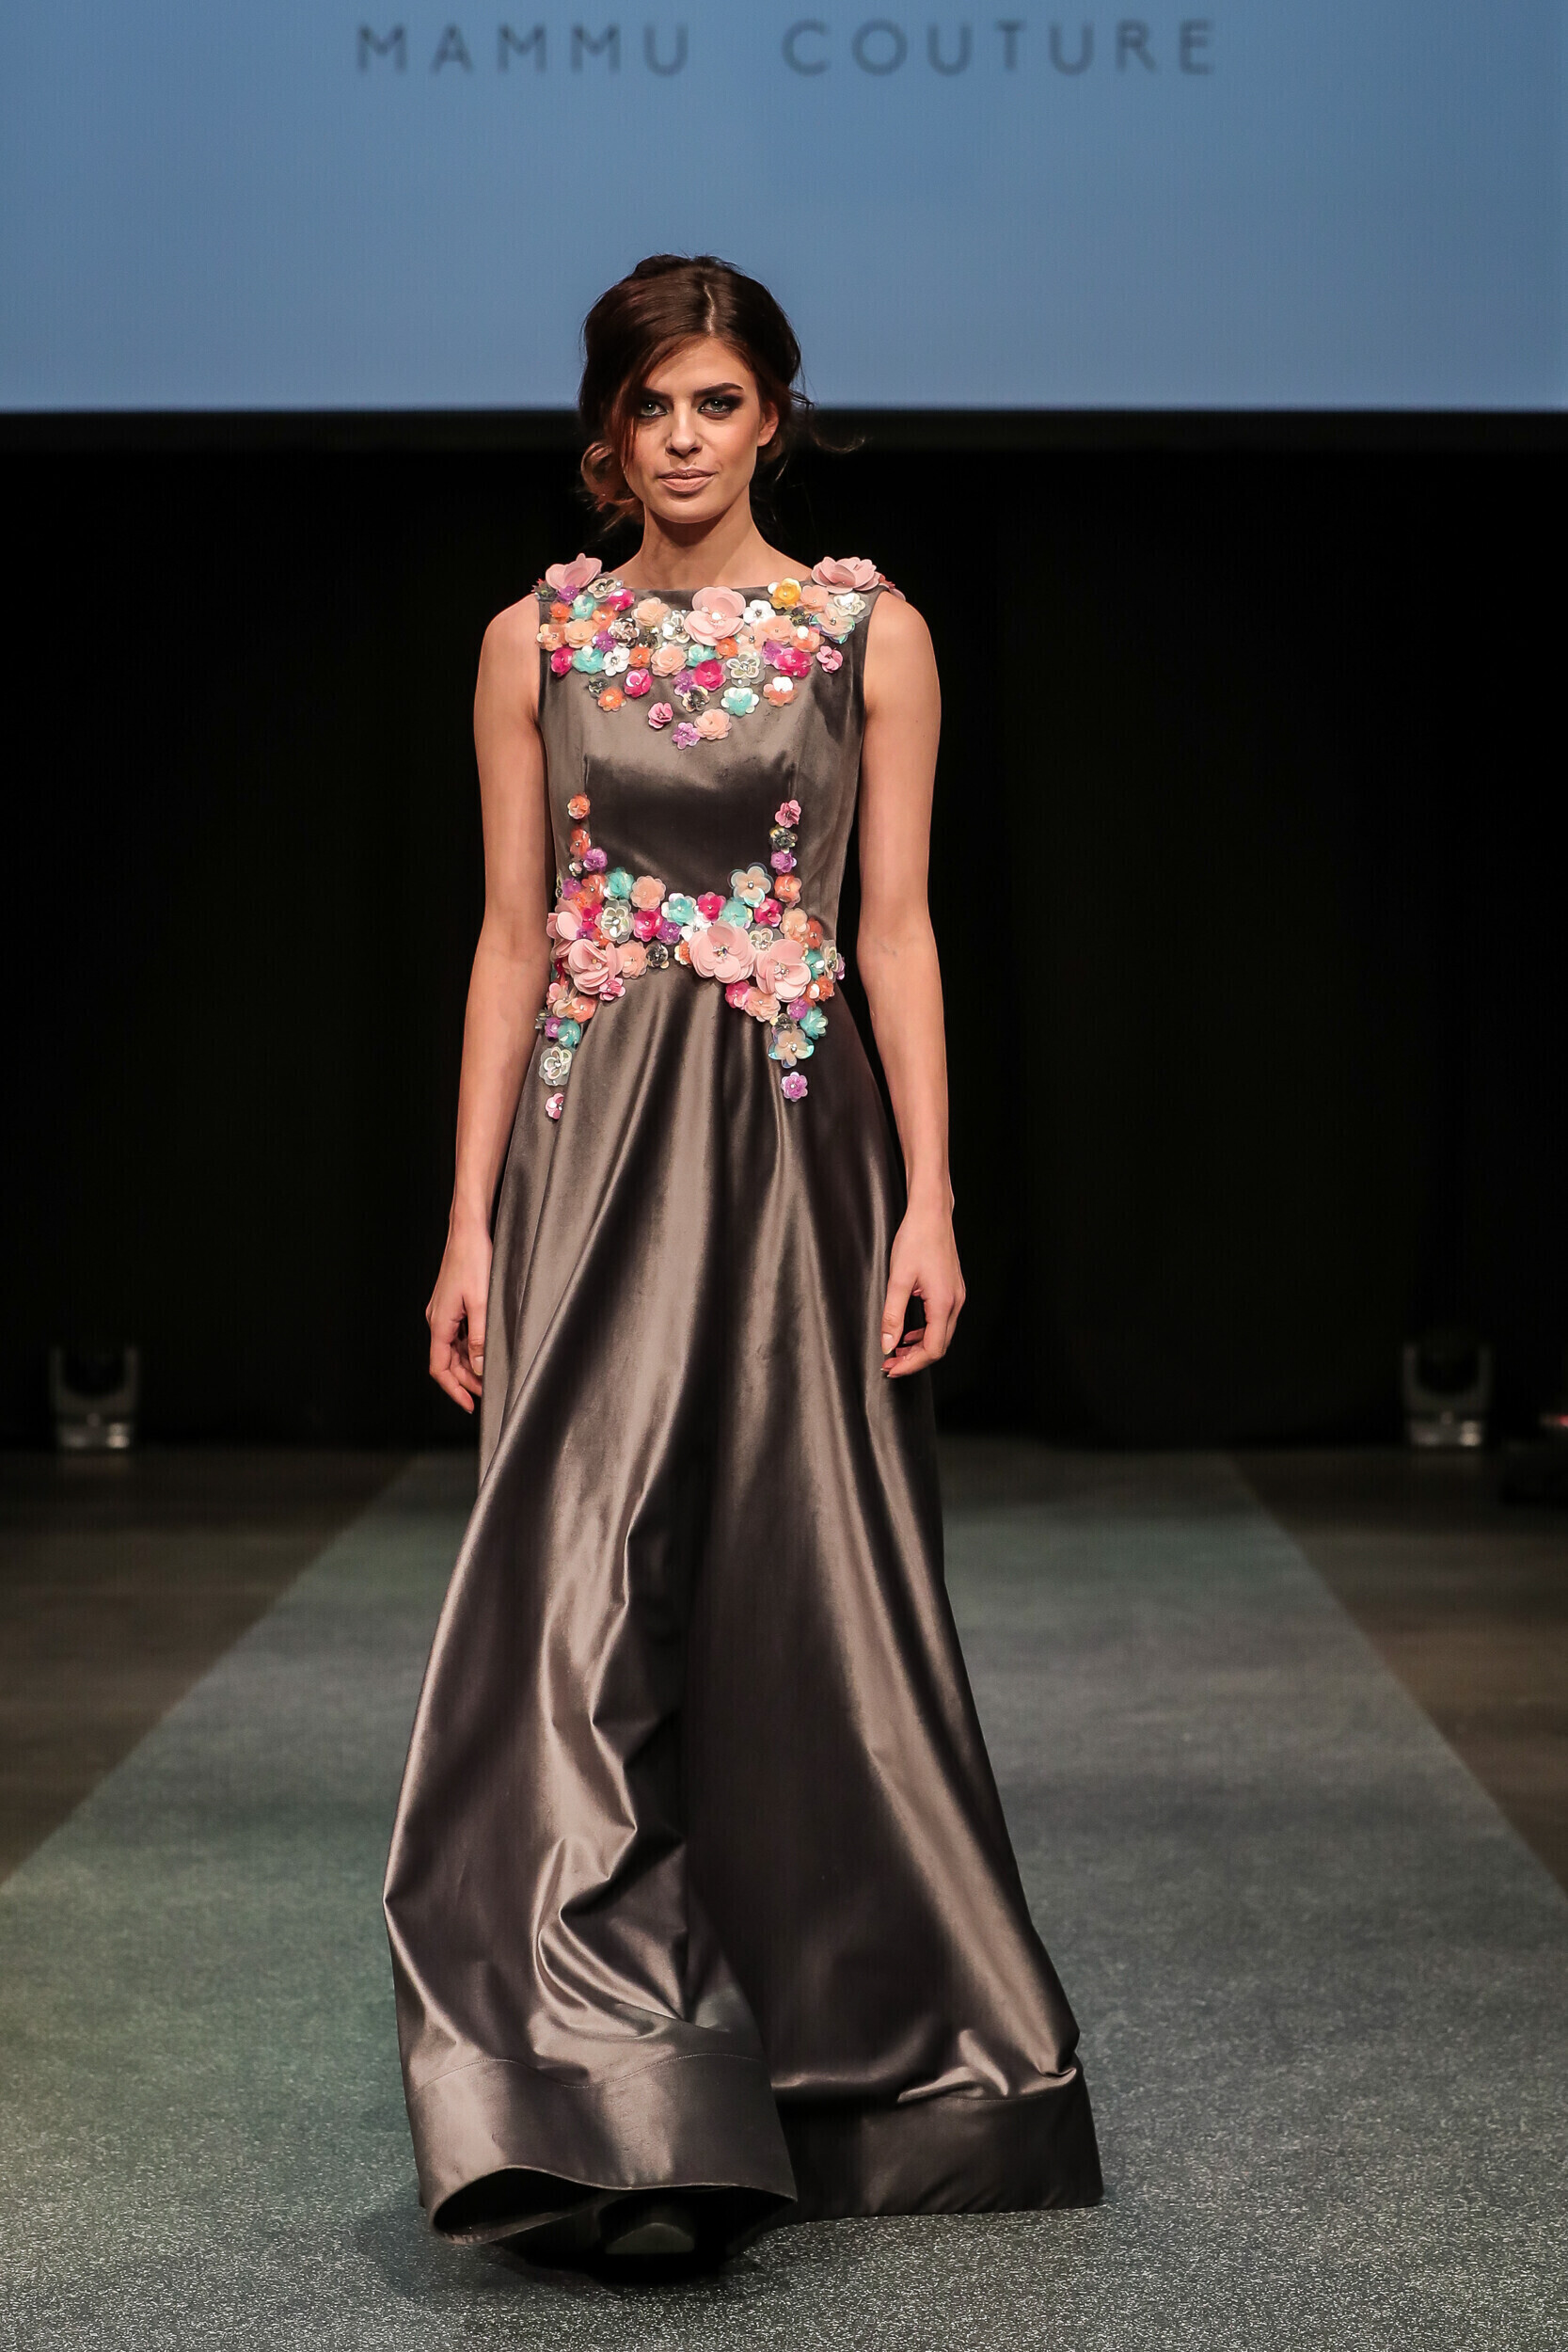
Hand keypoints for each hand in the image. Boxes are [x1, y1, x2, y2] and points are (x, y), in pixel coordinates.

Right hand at [426, 1222, 492, 1413]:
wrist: (467, 1231)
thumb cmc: (473, 1260)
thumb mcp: (481, 1303)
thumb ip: (480, 1338)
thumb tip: (478, 1367)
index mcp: (439, 1323)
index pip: (440, 1368)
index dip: (454, 1389)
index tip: (470, 1404)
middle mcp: (436, 1320)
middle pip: (445, 1361)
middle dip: (464, 1380)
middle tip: (485, 1392)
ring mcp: (442, 1312)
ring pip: (451, 1349)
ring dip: (467, 1365)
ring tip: (487, 1375)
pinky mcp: (451, 1304)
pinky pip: (456, 1335)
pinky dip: (467, 1348)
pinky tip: (483, 1350)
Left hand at [879, 1206, 964, 1378]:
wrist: (932, 1213)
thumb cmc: (917, 1239)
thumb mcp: (898, 1279)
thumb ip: (892, 1315)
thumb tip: (887, 1344)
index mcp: (943, 1303)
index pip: (932, 1349)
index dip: (911, 1364)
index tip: (892, 1368)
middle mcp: (955, 1302)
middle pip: (939, 1345)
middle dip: (914, 1360)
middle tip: (891, 1365)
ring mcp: (956, 1296)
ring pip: (941, 1334)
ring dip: (919, 1347)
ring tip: (896, 1352)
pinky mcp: (952, 1289)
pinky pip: (941, 1320)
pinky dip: (925, 1331)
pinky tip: (909, 1332)